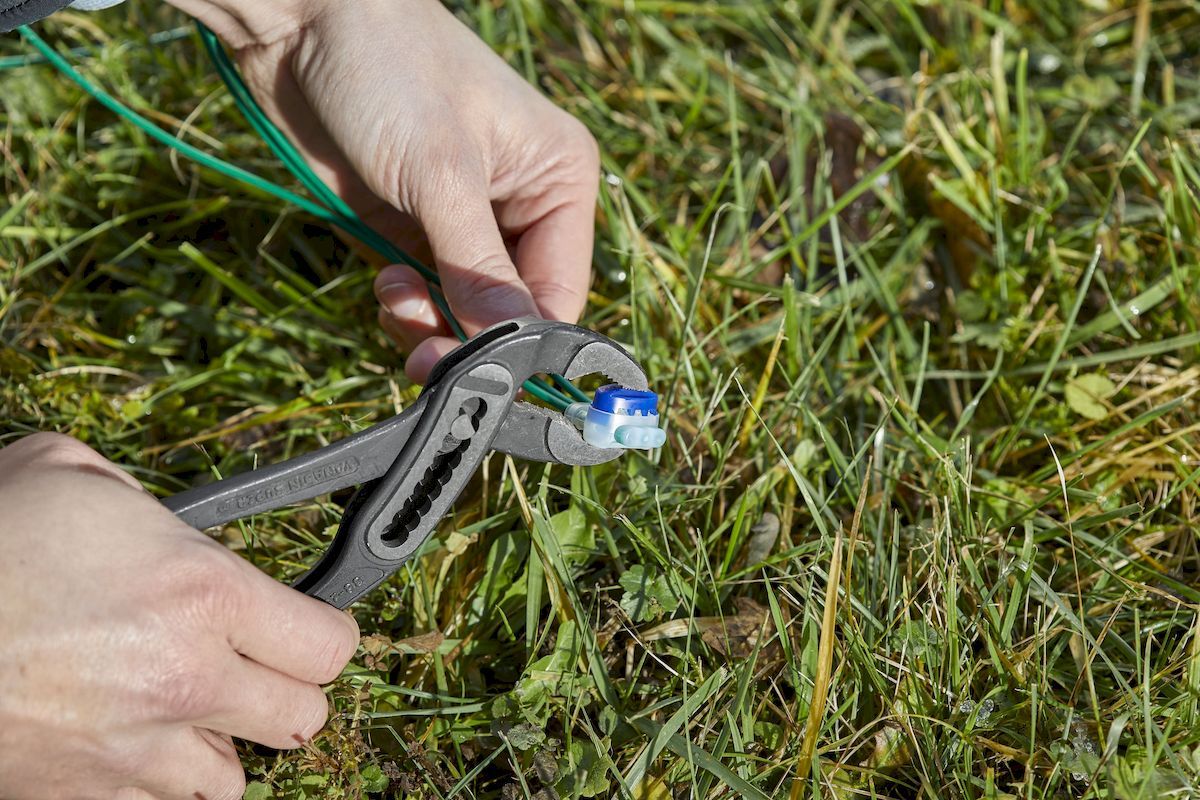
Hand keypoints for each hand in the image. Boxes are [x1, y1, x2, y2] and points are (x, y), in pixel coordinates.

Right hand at [0, 434, 359, 799]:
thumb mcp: (69, 474)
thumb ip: (147, 504)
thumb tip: (168, 521)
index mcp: (202, 596)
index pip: (329, 645)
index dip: (325, 633)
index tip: (308, 627)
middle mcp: (183, 682)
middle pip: (302, 719)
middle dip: (285, 692)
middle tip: (250, 667)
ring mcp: (133, 752)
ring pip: (231, 781)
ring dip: (219, 745)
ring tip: (182, 708)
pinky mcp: (80, 797)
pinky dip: (152, 784)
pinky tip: (125, 742)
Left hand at [170, 0, 600, 380]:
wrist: (300, 21)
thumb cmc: (389, 69)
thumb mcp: (441, 172)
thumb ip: (477, 267)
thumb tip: (510, 351)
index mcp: (558, 181)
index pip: (559, 292)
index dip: (520, 340)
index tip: (476, 370)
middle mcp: (522, 207)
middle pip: (510, 311)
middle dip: (467, 334)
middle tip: (422, 350)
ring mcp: (465, 222)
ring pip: (465, 313)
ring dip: (428, 321)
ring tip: (393, 288)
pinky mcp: (414, 230)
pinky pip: (425, 298)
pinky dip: (405, 307)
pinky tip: (383, 278)